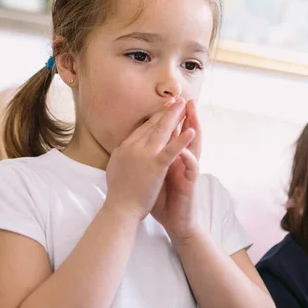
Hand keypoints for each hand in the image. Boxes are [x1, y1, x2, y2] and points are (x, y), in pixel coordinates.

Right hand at [103, 98, 193, 220]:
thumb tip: (124, 147)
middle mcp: (133, 146)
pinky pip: (171, 149)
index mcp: (125, 147)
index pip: (143, 128)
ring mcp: (145, 154)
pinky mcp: (155, 165)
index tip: (165, 107)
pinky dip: (182, 140)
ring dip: (174, 116)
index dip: (156, 116)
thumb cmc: (119, 192)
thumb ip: (123, 155)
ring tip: (185, 104)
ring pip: (162, 130)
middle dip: (167, 111)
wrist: (120, 208)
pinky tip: (191, 131)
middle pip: (153, 124)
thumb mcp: (117, 167)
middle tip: (177, 99)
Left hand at [152, 99, 201, 242]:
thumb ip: (153, 160)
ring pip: (194, 146)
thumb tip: (141, 146)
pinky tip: (184, 148)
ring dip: (194, 129)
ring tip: (191, 113)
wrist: (176, 221)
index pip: (174, 134)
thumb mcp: (157, 175)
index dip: (173, 118)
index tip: (170, 101)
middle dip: (187, 116)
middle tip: (186, 99)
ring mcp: (188, 171)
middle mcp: (184, 161)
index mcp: (174, 158)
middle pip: (187, 134)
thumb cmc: (164, 199)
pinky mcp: (191, 182)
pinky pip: (191, 167)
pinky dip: (188, 157)